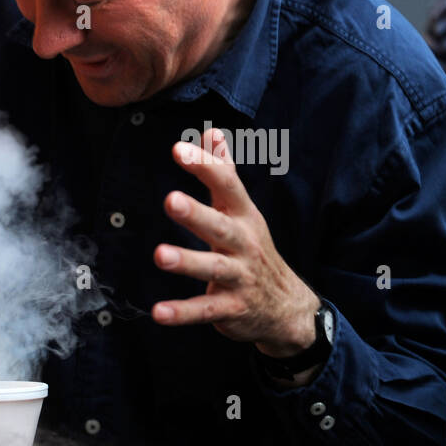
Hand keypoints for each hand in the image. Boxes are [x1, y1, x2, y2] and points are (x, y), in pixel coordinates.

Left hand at [152, 128, 317, 357]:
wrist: (286, 307)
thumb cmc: (254, 250)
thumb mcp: (243, 211)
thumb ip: (224, 173)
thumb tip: (211, 133)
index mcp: (244, 217)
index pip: (228, 186)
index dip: (205, 167)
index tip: (180, 150)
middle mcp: (244, 244)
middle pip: (220, 226)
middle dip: (197, 214)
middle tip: (170, 201)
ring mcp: (239, 277)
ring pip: (213, 268)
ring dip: (187, 261)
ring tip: (160, 255)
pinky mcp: (231, 308)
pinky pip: (205, 309)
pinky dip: (183, 312)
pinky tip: (159, 312)